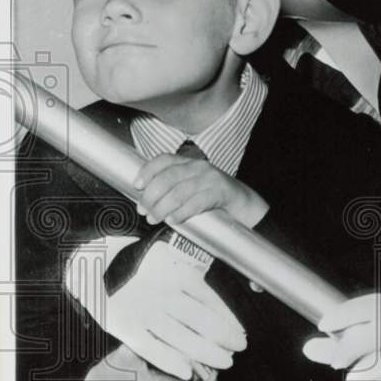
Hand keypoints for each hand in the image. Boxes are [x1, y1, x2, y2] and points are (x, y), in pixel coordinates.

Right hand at [66, 239, 246, 380]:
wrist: (92, 264)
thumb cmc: (135, 265)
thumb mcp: (164, 261)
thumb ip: (186, 278)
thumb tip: (215, 298)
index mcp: (172, 273)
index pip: (207, 298)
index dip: (226, 318)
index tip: (240, 332)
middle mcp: (160, 291)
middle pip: (198, 319)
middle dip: (221, 337)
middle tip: (239, 347)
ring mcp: (142, 309)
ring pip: (179, 336)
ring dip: (204, 351)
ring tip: (224, 360)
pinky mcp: (124, 326)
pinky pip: (150, 347)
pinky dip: (169, 360)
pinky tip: (186, 371)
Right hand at [82, 344, 217, 380]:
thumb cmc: (108, 372)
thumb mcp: (127, 354)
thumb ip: (148, 343)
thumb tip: (169, 328)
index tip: (217, 367)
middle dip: (207, 370)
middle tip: (215, 351)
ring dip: (198, 368)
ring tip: (204, 347)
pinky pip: (177, 378)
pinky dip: (185, 366)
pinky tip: (187, 349)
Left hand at [134, 153, 268, 227]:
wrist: (244, 204)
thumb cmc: (214, 197)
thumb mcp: (193, 185)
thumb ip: (173, 187)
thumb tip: (146, 199)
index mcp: (189, 163)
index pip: (163, 160)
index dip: (147, 171)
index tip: (137, 185)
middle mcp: (198, 167)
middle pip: (168, 178)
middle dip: (151, 195)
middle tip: (143, 210)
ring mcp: (210, 179)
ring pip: (179, 192)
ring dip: (162, 207)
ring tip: (154, 218)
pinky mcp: (220, 193)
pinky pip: (196, 202)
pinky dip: (182, 212)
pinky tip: (174, 220)